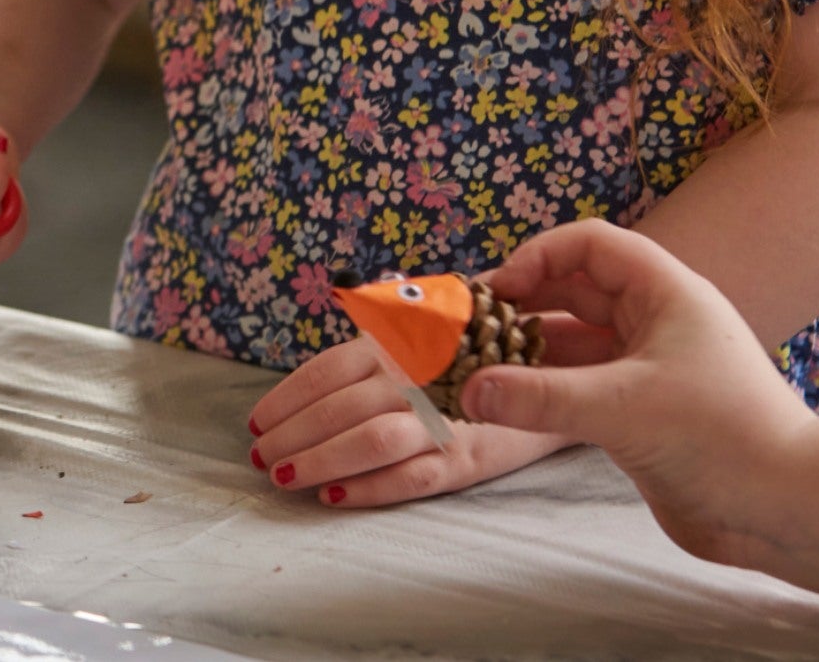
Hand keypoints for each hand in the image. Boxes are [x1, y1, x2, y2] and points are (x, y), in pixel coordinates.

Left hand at [246, 335, 575, 505]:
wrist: (561, 376)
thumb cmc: (480, 348)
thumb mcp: (430, 323)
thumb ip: (386, 324)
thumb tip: (334, 329)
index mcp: (400, 342)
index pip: (326, 372)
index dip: (287, 398)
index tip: (257, 421)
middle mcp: (417, 376)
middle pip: (338, 410)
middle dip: (291, 436)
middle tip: (261, 458)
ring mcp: (443, 419)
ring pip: (368, 443)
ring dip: (318, 461)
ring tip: (284, 477)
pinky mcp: (467, 459)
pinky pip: (410, 478)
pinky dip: (367, 489)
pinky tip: (332, 495)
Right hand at [458, 220, 815, 563]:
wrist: (788, 509)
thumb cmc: (721, 436)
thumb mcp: (622, 408)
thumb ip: (539, 397)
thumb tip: (467, 391)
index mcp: (666, 294)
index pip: (590, 245)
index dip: (538, 257)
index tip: (495, 292)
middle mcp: (656, 323)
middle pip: (573, 291)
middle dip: (519, 306)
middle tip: (464, 330)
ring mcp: (648, 370)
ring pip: (572, 344)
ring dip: (524, 354)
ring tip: (472, 371)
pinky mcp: (642, 414)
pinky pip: (579, 387)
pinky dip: (540, 392)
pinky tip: (503, 407)